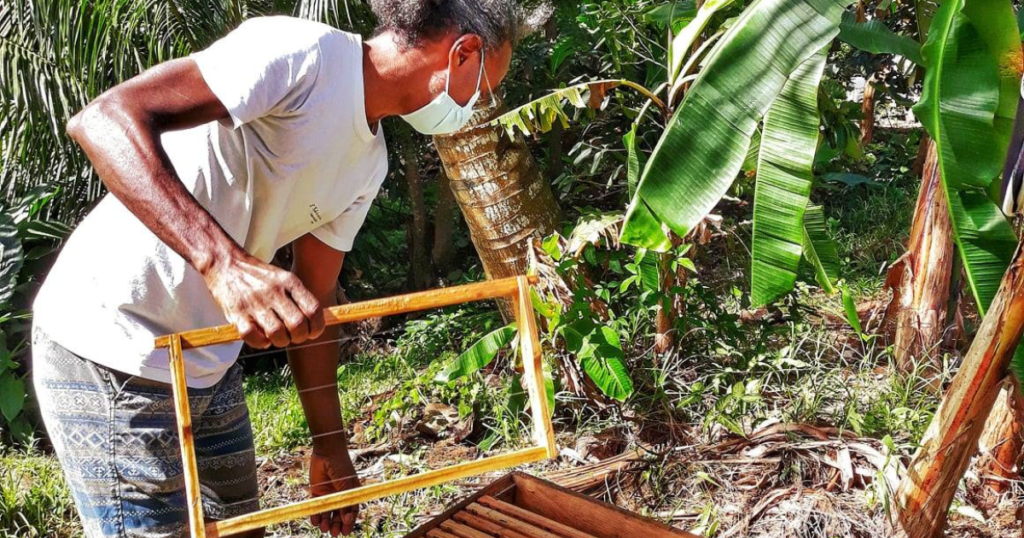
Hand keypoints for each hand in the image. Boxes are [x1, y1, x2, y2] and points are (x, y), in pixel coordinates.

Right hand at [201, 251, 325, 348]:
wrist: (225, 264)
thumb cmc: (259, 276)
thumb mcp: (283, 278)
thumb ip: (299, 297)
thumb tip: (316, 322)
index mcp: (289, 282)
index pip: (313, 309)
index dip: (317, 327)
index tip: (313, 332)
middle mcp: (274, 292)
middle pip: (298, 325)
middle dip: (299, 337)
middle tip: (293, 336)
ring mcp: (255, 303)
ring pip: (278, 334)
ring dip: (281, 341)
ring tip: (277, 337)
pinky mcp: (237, 314)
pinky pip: (254, 337)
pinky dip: (261, 342)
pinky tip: (261, 336)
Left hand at [309, 451, 359, 535]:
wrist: (327, 452)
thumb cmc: (342, 467)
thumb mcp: (346, 486)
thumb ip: (346, 503)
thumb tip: (347, 520)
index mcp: (350, 494)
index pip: (350, 512)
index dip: (348, 523)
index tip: (345, 532)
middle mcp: (339, 495)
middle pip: (338, 514)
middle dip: (336, 525)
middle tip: (334, 533)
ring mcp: (328, 494)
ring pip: (326, 512)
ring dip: (325, 521)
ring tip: (324, 528)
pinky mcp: (316, 491)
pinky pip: (315, 506)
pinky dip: (315, 514)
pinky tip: (315, 521)